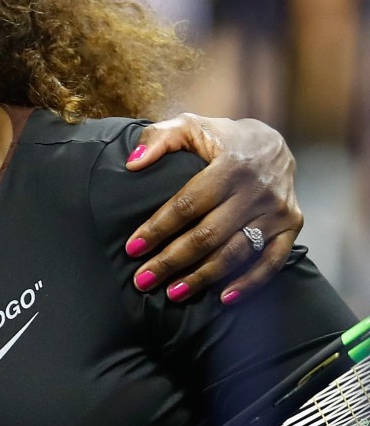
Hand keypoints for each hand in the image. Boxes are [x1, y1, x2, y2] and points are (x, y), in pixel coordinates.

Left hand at [125, 114, 300, 303]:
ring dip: (202, 278)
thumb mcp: (189, 126)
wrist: (273, 144)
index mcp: (229, 165)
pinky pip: (271, 262)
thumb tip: (132, 163)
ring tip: (172, 294)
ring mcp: (277, 211)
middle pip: (208, 235)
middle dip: (172, 261)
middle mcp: (256, 190)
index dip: (158, 228)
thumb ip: (159, 139)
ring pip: (236, 253)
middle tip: (143, 280)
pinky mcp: (292, 226)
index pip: (187, 204)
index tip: (132, 249)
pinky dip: (249, 284)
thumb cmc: (220, 139)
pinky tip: (223, 299)